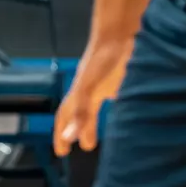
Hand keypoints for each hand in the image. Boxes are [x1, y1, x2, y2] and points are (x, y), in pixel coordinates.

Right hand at [53, 38, 133, 156]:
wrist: (120, 35)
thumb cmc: (102, 61)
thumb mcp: (89, 89)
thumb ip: (81, 112)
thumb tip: (70, 136)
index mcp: (78, 94)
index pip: (65, 117)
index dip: (61, 134)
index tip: (61, 152)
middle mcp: (89, 91)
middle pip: (80, 113)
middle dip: (78, 130)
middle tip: (83, 147)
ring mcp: (104, 84)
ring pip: (94, 107)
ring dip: (94, 122)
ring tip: (99, 136)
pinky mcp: (120, 79)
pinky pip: (113, 98)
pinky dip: (115, 110)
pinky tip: (124, 113)